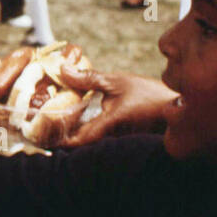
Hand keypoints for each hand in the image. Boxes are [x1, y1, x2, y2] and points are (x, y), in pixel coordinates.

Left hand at [52, 68, 175, 147]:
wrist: (177, 108)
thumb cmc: (150, 96)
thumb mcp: (118, 82)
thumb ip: (89, 78)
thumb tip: (62, 70)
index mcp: (109, 125)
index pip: (76, 141)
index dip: (56, 141)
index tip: (40, 134)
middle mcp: (110, 140)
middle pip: (77, 147)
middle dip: (58, 139)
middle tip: (39, 129)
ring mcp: (115, 144)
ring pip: (86, 146)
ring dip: (69, 137)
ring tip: (51, 125)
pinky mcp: (119, 143)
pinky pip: (95, 142)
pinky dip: (82, 135)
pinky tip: (74, 124)